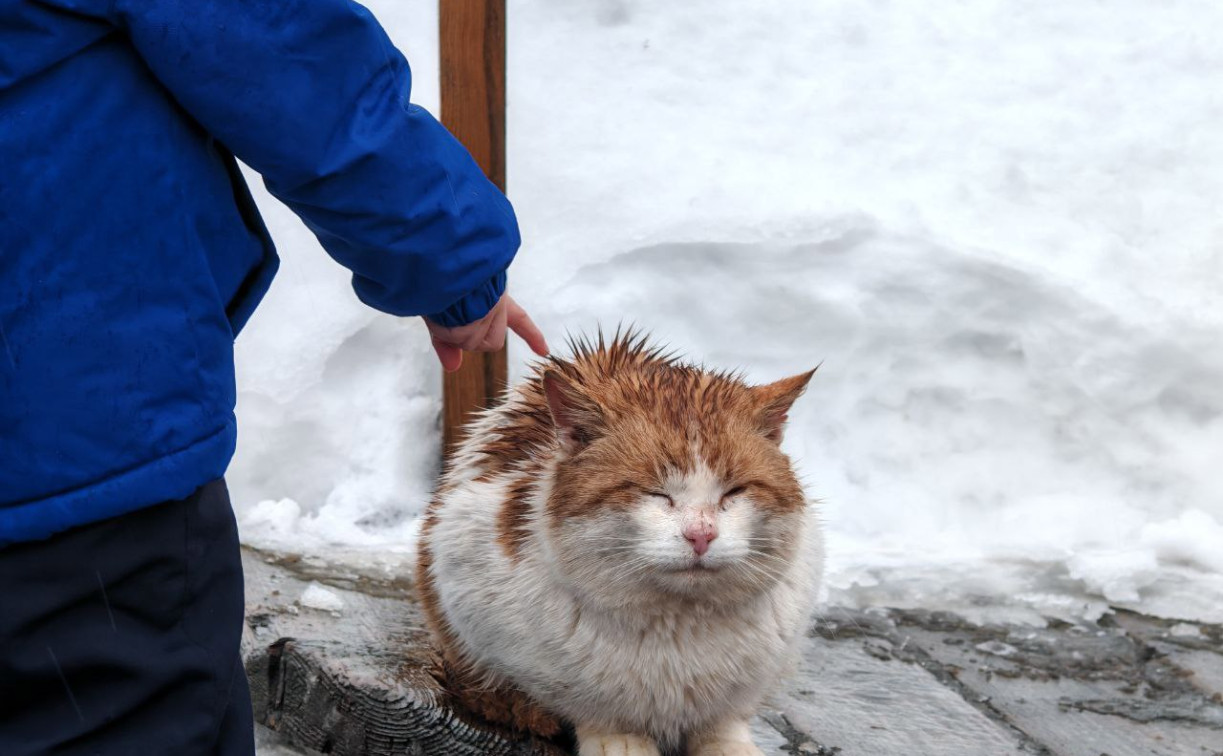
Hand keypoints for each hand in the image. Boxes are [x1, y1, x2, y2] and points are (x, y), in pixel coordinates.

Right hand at [425, 294, 548, 371]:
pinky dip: (451, 331)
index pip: (519, 319)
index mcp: (496, 295)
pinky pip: (469, 338)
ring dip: (459, 333)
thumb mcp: (440, 317)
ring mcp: (497, 305)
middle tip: (454, 317)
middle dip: (473, 340)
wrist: (438, 257)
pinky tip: (446, 310)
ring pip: (478, 342)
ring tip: (447, 307)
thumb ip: (446, 342)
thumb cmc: (436, 282)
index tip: (545, 351)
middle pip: (493, 343)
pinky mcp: (492, 307)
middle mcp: (499, 301)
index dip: (532, 335)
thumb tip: (453, 367)